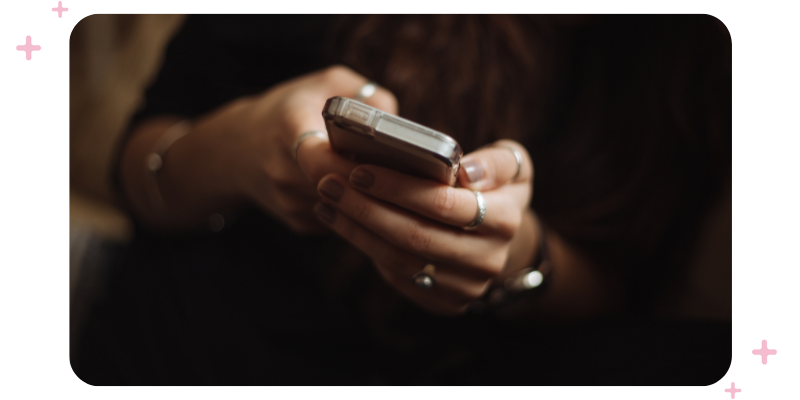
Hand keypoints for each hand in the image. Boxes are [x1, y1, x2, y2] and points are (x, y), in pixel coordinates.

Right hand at [166, 65, 396, 232]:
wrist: (237, 149)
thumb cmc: (290, 110)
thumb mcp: (325, 84)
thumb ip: (366, 95)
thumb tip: (399, 124)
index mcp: (288, 128)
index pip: (320, 158)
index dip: (354, 165)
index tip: (382, 160)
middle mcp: (283, 170)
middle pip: (340, 188)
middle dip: (374, 183)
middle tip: (408, 175)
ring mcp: (289, 203)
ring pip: (345, 207)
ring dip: (370, 198)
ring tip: (395, 182)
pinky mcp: (298, 223)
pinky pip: (340, 220)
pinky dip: (357, 208)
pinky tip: (367, 192)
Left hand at [313, 140, 534, 314]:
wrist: (498, 238)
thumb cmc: (495, 189)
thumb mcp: (512, 165)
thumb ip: (496, 162)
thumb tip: (466, 172)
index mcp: (505, 220)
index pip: (443, 204)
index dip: (398, 188)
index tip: (360, 170)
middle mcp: (488, 260)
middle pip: (414, 236)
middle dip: (365, 208)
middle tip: (329, 184)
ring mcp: (465, 287)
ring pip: (399, 259)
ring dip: (356, 229)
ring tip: (327, 201)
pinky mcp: (444, 303)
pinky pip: (397, 276)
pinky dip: (365, 247)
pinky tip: (342, 221)